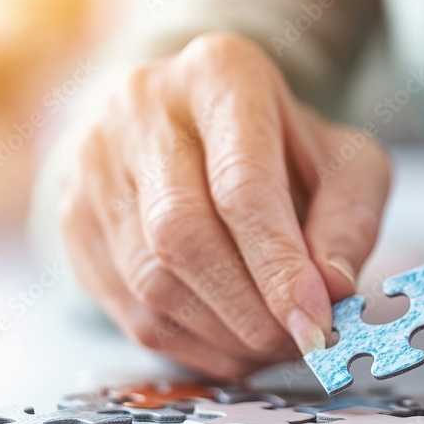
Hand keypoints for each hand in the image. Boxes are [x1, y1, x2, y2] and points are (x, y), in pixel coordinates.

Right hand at [60, 33, 389, 377]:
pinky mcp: (73, 219)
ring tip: (273, 344)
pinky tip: (232, 346)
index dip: (279, 265)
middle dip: (249, 310)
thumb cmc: (283, 149)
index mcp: (221, 77)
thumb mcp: (344, 163)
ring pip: (151, 279)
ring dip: (222, 334)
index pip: (242, 185)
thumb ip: (349, 220)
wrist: (194, 126)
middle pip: (183, 234)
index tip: (315, 321)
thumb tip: (332, 288)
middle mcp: (142, 110)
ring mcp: (95, 165)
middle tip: (298, 342)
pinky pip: (130, 309)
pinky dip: (191, 345)